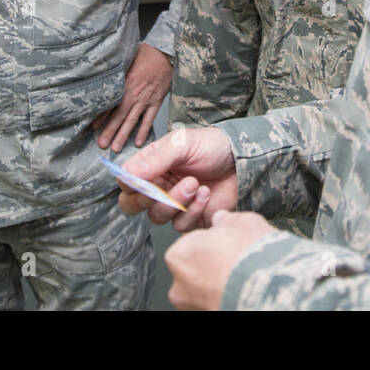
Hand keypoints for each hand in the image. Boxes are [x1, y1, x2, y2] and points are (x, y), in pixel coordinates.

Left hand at [93, 42, 171, 151]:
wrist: (165, 53)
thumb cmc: (145, 54)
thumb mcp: (126, 59)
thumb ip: (116, 71)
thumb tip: (102, 74)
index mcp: (124, 84)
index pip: (110, 103)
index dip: (100, 116)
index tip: (92, 127)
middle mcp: (133, 95)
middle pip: (119, 116)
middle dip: (110, 131)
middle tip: (102, 144)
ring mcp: (145, 100)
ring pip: (132, 121)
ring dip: (124, 135)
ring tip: (116, 148)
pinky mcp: (156, 102)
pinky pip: (149, 119)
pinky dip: (144, 131)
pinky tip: (139, 142)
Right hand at [116, 124, 237, 231]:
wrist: (243, 161)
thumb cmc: (212, 146)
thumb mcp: (182, 144)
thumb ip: (156, 160)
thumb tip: (127, 172)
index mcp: (151, 166)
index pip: (126, 182)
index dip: (129, 185)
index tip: (142, 181)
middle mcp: (158, 186)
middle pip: (133, 205)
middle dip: (148, 198)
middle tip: (164, 188)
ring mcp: (173, 204)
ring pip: (156, 216)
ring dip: (176, 201)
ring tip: (195, 183)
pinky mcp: (190, 219)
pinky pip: (180, 225)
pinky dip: (193, 210)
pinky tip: (205, 193)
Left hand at [164, 210, 277, 309]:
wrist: (268, 288)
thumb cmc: (250, 255)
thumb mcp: (242, 222)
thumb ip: (226, 220)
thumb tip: (221, 219)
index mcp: (178, 256)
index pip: (191, 245)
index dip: (212, 242)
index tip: (228, 244)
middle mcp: (179, 287)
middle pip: (196, 270)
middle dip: (213, 267)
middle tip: (237, 261)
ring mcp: (192, 308)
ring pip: (205, 291)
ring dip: (219, 285)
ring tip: (243, 278)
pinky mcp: (209, 317)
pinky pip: (215, 303)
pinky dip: (226, 297)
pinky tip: (242, 290)